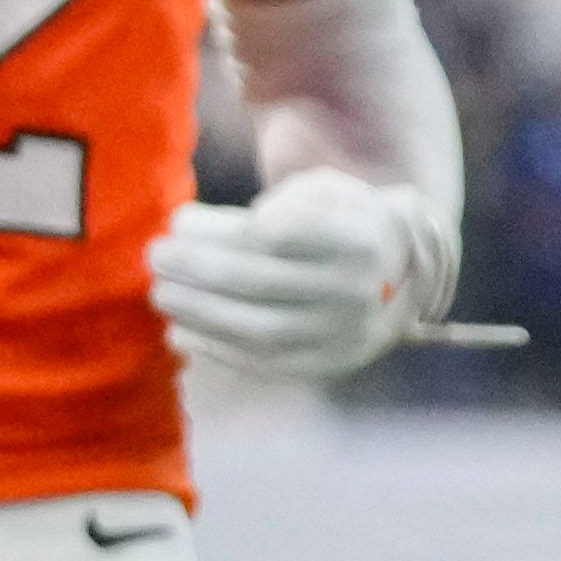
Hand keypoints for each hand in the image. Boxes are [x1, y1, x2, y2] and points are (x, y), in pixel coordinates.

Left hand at [151, 172, 454, 385]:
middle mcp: (355, 292)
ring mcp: (342, 335)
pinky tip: (179, 330)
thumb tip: (213, 232)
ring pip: (257, 328)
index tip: (180, 220)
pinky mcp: (324, 366)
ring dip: (197, 311)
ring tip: (161, 293)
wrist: (404, 282)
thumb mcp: (329, 193)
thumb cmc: (346, 226)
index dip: (219, 229)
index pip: (279, 234)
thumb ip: (282, 202)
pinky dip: (213, 348)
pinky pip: (260, 362)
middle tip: (155, 255)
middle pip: (260, 281)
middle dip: (196, 268)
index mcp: (359, 240)